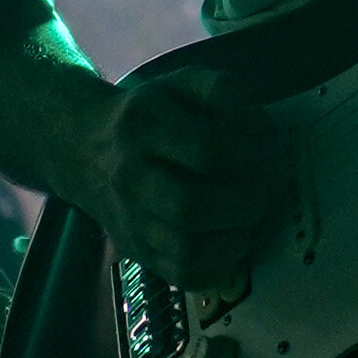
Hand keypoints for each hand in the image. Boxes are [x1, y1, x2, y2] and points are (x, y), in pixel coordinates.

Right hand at [87, 70, 280, 294]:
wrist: (86, 148)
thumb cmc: (151, 115)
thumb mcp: (183, 84)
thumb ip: (225, 94)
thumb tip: (265, 133)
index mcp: (144, 125)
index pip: (206, 148)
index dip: (251, 157)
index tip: (270, 158)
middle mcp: (130, 175)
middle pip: (193, 205)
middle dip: (244, 205)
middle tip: (261, 196)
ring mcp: (129, 218)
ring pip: (185, 248)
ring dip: (234, 241)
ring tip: (248, 225)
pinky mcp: (136, 250)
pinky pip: (181, 273)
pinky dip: (218, 267)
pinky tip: (232, 246)